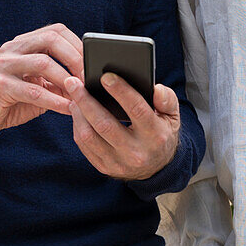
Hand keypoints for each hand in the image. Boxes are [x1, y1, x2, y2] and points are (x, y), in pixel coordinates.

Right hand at [0, 23, 83, 141]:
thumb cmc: (10, 100)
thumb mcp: (37, 87)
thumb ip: (58, 81)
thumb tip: (88, 81)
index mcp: (22, 43)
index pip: (55, 30)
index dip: (77, 44)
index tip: (93, 62)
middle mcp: (12, 49)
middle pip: (50, 39)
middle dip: (75, 58)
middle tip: (90, 77)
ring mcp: (3, 65)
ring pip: (42, 63)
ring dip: (67, 79)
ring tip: (82, 94)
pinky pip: (32, 91)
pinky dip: (54, 100)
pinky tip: (68, 109)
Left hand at [64, 73, 179, 179]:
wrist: (159, 168)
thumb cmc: (162, 133)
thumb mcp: (172, 115)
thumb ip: (166, 99)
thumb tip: (155, 88)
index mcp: (155, 135)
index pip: (137, 110)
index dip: (121, 91)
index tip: (105, 76)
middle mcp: (136, 152)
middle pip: (105, 124)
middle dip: (86, 101)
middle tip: (73, 82)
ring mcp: (118, 163)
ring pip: (89, 136)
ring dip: (78, 114)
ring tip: (73, 96)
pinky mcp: (105, 168)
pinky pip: (85, 146)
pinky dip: (78, 127)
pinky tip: (77, 112)